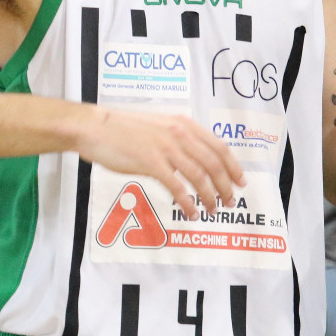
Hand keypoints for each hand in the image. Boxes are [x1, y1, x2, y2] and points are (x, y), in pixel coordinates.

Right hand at [75, 107, 244, 219]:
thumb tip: (193, 157)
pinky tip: (190, 212)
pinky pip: (178, 187)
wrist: (94, 127)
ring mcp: (165, 148)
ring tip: (212, 210)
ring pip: (199, 176)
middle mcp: (179, 133)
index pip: (219, 146)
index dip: (233, 166)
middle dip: (226, 186)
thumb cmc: (121, 128)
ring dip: (210, 197)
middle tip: (229, 202)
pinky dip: (188, 202)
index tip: (240, 182)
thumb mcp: (156, 126)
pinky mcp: (151, 163)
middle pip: (213, 164)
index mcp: (183, 124)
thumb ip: (176, 137)